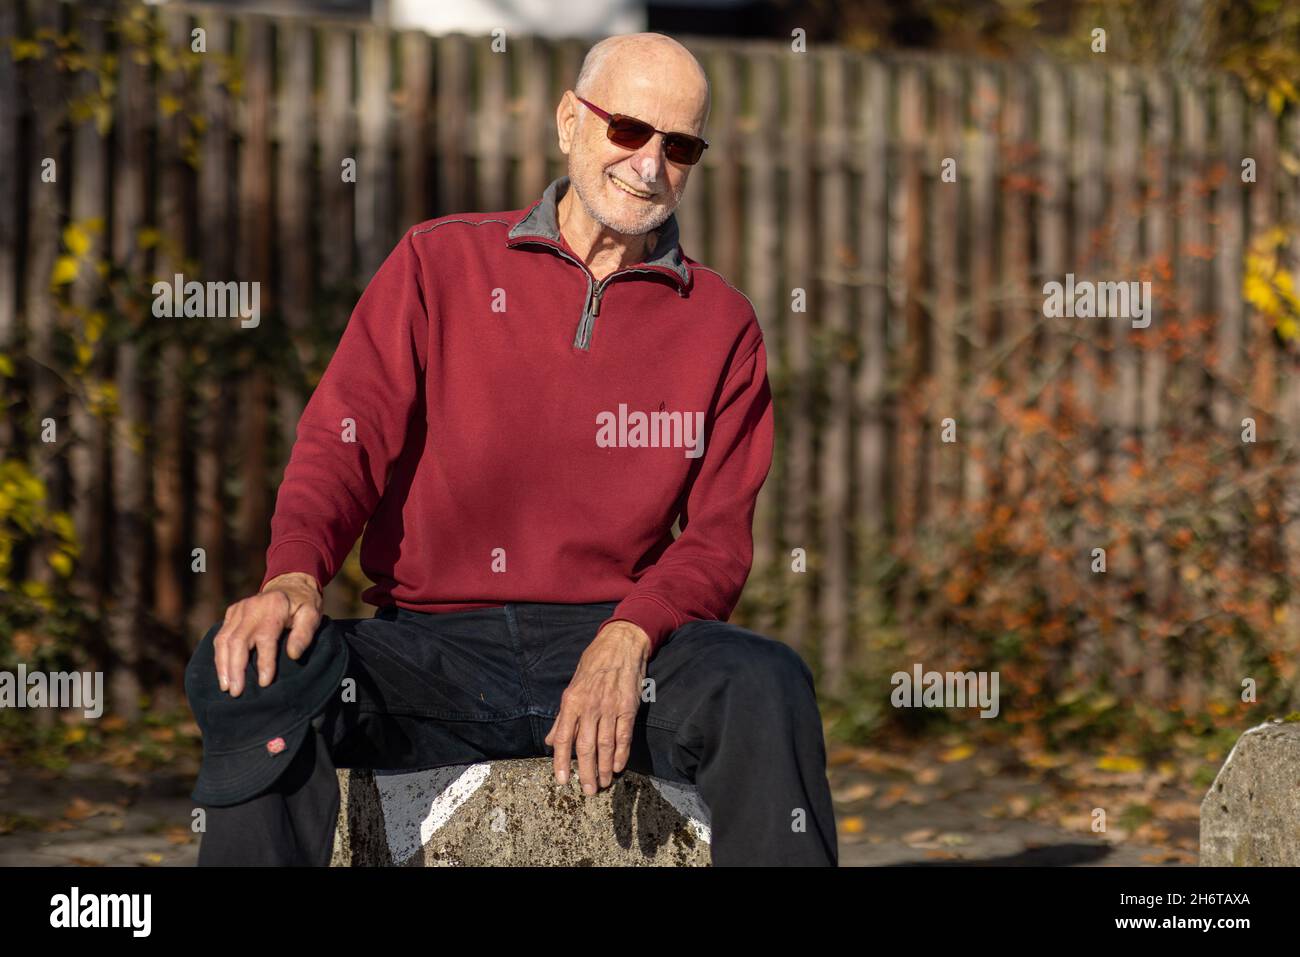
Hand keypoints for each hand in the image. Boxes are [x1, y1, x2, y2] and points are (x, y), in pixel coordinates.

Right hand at [213, 572, 322, 695]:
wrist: (289, 584)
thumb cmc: (303, 604)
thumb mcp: (312, 615)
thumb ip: (304, 634)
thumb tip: (293, 655)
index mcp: (274, 607)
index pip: (265, 638)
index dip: (264, 662)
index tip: (265, 683)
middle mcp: (252, 607)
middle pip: (237, 641)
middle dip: (235, 669)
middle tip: (236, 692)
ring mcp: (238, 609)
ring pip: (223, 640)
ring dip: (223, 665)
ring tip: (226, 687)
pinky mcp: (231, 613)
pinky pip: (220, 636)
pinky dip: (219, 656)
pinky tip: (222, 672)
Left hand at [545, 620, 650, 794]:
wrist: (621, 644)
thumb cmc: (593, 663)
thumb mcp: (572, 686)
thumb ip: (563, 717)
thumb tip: (551, 741)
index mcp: (572, 701)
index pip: (564, 738)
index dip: (562, 762)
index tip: (562, 781)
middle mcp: (590, 706)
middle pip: (586, 747)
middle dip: (586, 772)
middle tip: (588, 791)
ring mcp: (610, 707)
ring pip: (605, 744)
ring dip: (605, 767)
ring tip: (604, 783)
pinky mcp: (628, 707)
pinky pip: (624, 735)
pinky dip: (621, 753)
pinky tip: (619, 766)